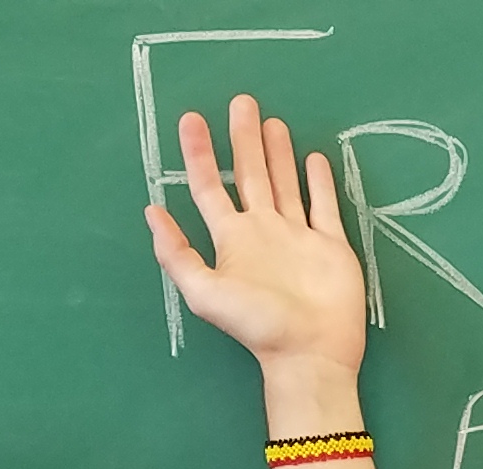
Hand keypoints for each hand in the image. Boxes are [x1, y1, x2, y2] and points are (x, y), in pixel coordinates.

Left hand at [145, 95, 366, 377]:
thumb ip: (175, 253)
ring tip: (272, 121)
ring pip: (285, 184)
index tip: (192, 119)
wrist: (310, 352)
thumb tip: (151, 211)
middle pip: (250, 174)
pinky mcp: (331, 245)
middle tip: (241, 102)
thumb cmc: (258, 326)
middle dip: (244, 139)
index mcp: (233, 239)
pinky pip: (324, 206)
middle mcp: (263, 231)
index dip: (200, 154)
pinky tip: (314, 159)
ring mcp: (298, 236)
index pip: (210, 187)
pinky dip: (319, 182)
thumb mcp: (203, 292)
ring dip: (279, 153)